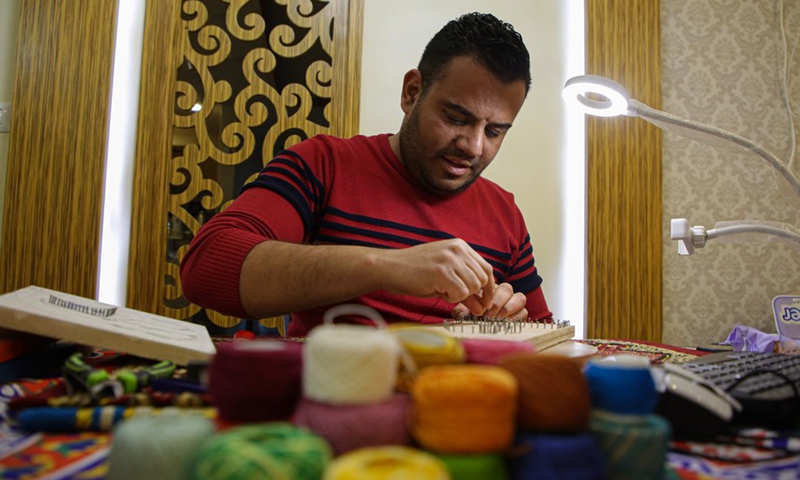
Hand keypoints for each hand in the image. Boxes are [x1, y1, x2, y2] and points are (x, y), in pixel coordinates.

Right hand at [380, 238, 494, 311]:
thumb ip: (465, 287)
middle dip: (474, 295)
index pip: (486, 268)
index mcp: (460, 246)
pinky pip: (460, 294)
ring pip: (473, 287)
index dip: (489, 288)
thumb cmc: (415, 272)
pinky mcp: (442, 272)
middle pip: (482, 279)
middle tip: (459, 300)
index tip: (486, 301)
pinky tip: (437, 291)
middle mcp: (458, 249)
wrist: (389, 267)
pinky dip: (451, 298)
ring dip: (459, 296)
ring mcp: (450, 259)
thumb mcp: (444, 276)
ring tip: (442, 290)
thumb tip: (483, 308)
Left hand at [451, 282, 527, 319]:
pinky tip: (505, 325)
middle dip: (498, 303)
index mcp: (488, 288)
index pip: (493, 284)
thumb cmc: (470, 317)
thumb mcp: (463, 314)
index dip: (489, 297)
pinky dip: (515, 318)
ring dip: (509, 309)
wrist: (478, 329)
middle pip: (507, 289)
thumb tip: (462, 313)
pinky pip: (524, 312)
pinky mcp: (521, 313)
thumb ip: (461, 312)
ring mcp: (514, 302)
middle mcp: (503, 292)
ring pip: (520, 298)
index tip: (482, 311)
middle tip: (489, 316)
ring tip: (498, 320)